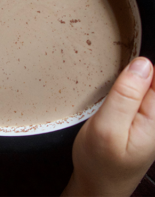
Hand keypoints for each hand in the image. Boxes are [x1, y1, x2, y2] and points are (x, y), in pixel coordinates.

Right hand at [61, 57, 154, 196]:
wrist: (97, 184)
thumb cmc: (100, 162)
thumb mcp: (108, 127)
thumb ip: (125, 96)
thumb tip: (142, 63)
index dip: (137, 64)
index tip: (118, 66)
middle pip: (150, 77)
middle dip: (130, 69)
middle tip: (109, 80)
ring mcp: (148, 116)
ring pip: (141, 82)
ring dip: (125, 77)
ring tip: (108, 85)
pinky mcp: (137, 117)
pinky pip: (134, 91)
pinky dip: (122, 86)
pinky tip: (110, 91)